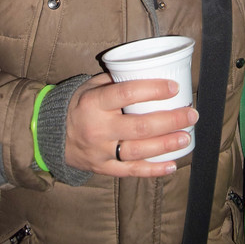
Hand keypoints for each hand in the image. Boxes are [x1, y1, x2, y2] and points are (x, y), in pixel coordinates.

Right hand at [65, 73, 197, 176]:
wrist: (53, 136)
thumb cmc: (79, 105)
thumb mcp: (90, 86)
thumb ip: (116, 80)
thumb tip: (148, 72)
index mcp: (94, 103)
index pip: (127, 94)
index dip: (153, 90)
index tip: (174, 88)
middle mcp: (98, 129)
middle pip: (140, 126)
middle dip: (170, 120)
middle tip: (191, 114)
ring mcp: (101, 152)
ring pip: (138, 151)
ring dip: (166, 144)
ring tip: (186, 137)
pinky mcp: (104, 168)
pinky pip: (131, 171)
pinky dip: (153, 170)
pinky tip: (172, 164)